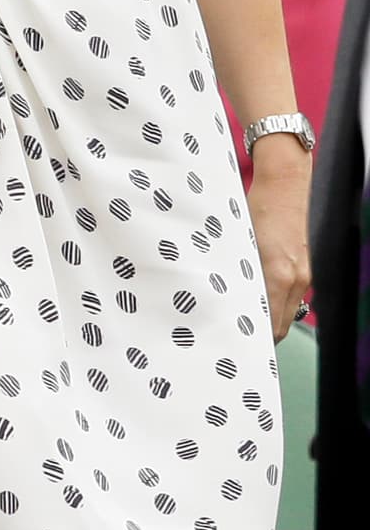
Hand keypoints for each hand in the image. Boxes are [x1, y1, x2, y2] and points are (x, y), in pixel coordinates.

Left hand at [247, 165, 311, 341]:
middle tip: (236, 338)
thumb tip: (225, 300)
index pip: (270, 325)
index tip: (235, 344)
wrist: (283, 186)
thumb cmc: (256, 209)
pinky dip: (276, 304)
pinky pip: (291, 297)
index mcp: (277, 275)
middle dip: (261, 335)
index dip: (254, 339)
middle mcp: (295, 279)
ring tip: (243, 322)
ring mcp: (302, 275)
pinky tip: (257, 301)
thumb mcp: (239, 243)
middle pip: (281, 325)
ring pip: (287, 312)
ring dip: (268, 320)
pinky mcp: (303, 268)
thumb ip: (237, 274)